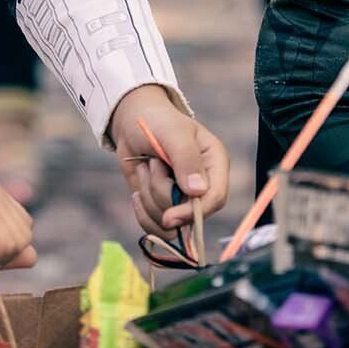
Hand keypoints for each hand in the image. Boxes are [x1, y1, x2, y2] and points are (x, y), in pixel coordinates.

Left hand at [109, 85, 230, 238]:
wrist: (133, 124)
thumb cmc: (158, 121)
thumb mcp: (173, 133)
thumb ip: (186, 158)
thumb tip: (198, 191)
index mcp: (215, 163)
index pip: (215, 198)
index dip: (194, 211)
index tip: (169, 216)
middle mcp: (202, 185)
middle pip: (188, 214)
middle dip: (162, 192)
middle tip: (153, 162)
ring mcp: (183, 199)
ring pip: (167, 221)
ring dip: (148, 194)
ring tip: (148, 166)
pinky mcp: (164, 207)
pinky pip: (154, 226)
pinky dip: (141, 211)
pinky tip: (138, 190)